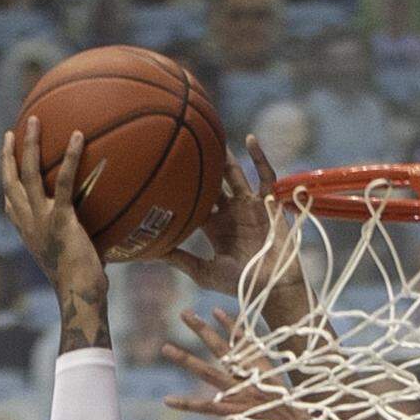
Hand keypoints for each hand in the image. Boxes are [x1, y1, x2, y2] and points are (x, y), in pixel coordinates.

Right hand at [1, 117, 105, 298]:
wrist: (80, 297)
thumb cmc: (83, 288)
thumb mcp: (76, 263)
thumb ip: (80, 247)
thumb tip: (104, 243)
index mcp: (29, 234)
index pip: (11, 204)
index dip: (8, 184)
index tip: (8, 167)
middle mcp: (29, 223)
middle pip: (11, 181)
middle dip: (9, 155)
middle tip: (13, 133)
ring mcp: (42, 218)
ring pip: (28, 172)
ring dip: (30, 143)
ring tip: (36, 119)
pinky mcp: (61, 218)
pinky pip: (64, 180)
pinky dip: (70, 157)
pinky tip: (79, 137)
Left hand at [162, 308, 338, 419]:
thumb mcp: (287, 407)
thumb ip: (270, 398)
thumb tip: (262, 400)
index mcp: (266, 376)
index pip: (246, 345)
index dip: (231, 327)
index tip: (217, 311)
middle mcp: (252, 381)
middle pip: (223, 350)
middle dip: (202, 330)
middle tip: (184, 313)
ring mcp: (243, 396)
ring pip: (208, 372)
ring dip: (185, 359)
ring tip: (165, 347)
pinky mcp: (237, 415)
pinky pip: (206, 407)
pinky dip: (186, 404)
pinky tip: (168, 400)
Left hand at [163, 136, 302, 301]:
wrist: (270, 289)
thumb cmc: (239, 284)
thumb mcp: (203, 272)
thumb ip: (179, 259)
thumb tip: (148, 250)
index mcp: (215, 226)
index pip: (196, 199)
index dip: (183, 185)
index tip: (164, 167)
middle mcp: (231, 213)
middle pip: (213, 182)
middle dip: (202, 164)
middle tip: (184, 140)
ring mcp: (250, 207)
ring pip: (235, 174)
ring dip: (224, 156)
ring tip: (211, 131)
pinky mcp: (269, 205)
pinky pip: (266, 177)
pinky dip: (260, 158)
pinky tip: (250, 138)